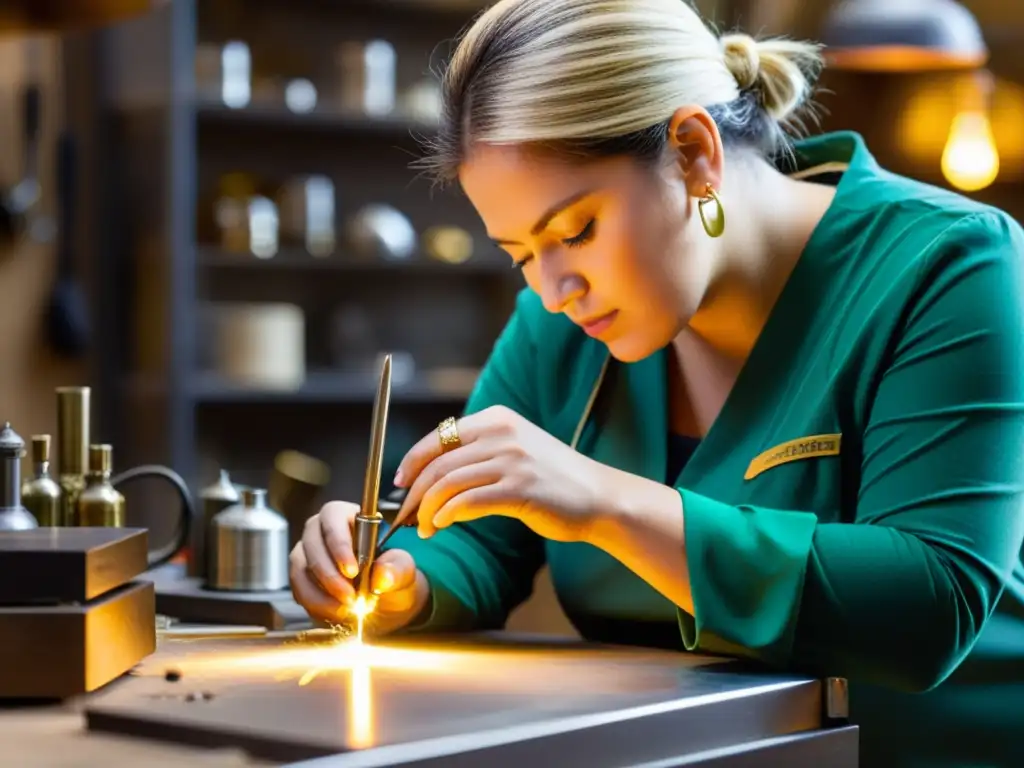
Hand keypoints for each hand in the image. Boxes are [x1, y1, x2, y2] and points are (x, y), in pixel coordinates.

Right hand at [289, 501, 429, 633]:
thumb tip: (382, 576)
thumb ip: (398, 569)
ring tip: (347, 608)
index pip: (333, 516)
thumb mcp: (404, 570)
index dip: (339, 543)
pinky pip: (298, 590)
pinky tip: (337, 613)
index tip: (352, 571)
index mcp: (348, 516)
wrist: (386, 603)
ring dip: (321, 593)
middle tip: (350, 596)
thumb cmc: (393, 576)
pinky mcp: (302, 579)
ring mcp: (308, 554)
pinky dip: (316, 605)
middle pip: (312, 543)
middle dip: (329, 574)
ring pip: (301, 568)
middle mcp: (322, 531)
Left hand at [395, 405, 611, 541]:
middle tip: (406, 516)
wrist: (599, 497)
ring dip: (428, 509)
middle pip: (439, 463)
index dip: (412, 461)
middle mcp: (502, 433)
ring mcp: (512, 460)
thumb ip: (480, 451)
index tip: (401, 483)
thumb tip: (432, 472)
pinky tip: (443, 526)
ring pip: (448, 484)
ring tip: (424, 528)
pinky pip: (468, 502)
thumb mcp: (515, 449)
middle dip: (415, 493)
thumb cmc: (553, 480)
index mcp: (497, 418)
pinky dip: (448, 516)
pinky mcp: (519, 489)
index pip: (438, 437)